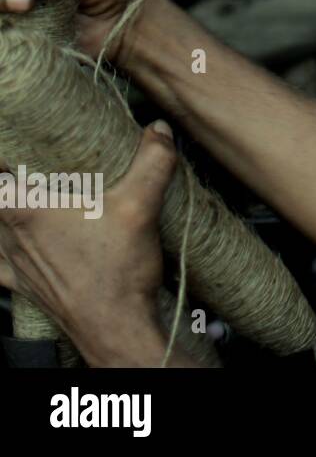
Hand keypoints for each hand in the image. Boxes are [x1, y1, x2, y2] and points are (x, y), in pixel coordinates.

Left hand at [0, 122, 175, 364]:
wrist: (115, 326)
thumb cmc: (116, 270)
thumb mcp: (141, 205)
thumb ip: (152, 161)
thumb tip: (159, 130)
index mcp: (23, 206)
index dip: (11, 150)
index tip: (25, 137)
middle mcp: (8, 233)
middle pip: (0, 196)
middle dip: (18, 181)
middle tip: (45, 169)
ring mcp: (11, 260)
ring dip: (11, 212)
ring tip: (43, 200)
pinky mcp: (21, 282)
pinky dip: (3, 251)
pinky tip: (17, 246)